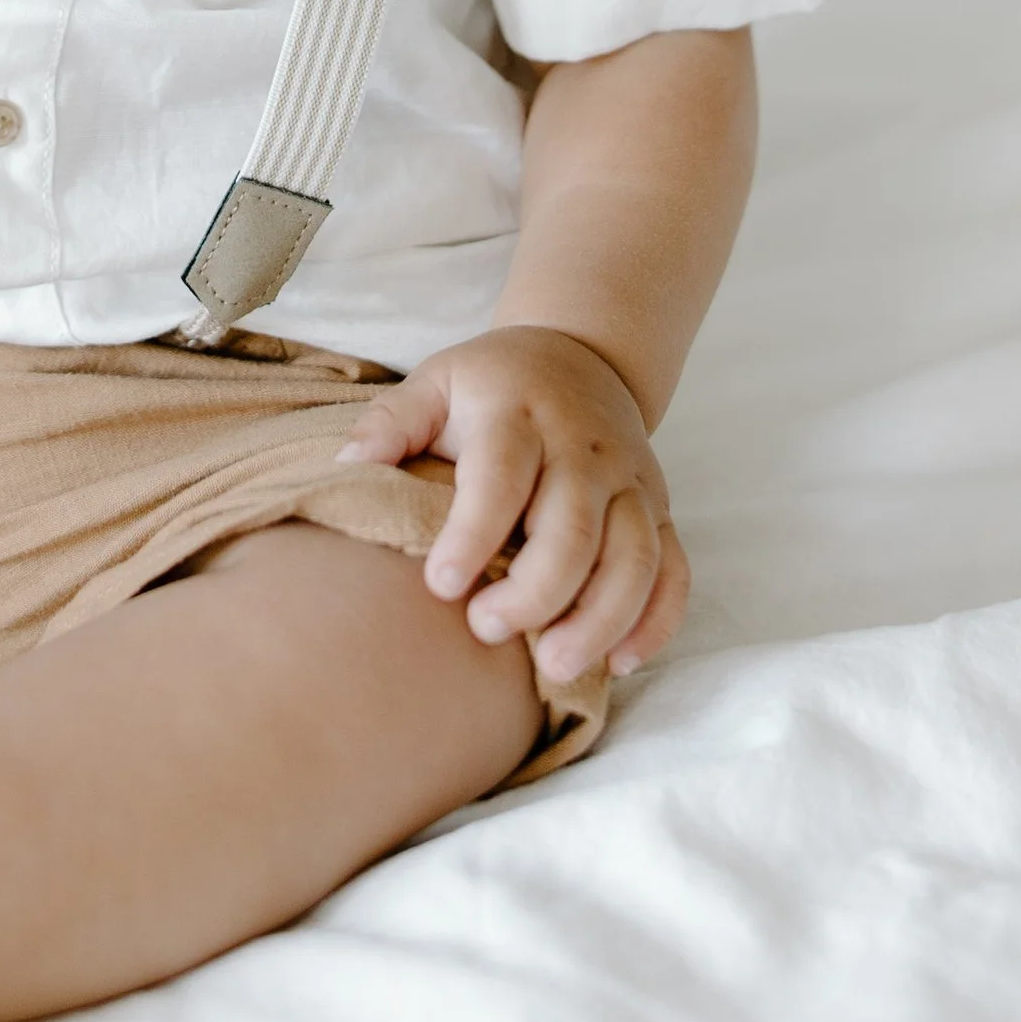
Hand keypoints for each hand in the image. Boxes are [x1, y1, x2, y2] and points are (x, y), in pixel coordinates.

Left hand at [336, 324, 687, 685]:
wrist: (582, 355)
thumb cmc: (494, 385)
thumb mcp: (437, 381)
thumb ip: (391, 420)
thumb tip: (346, 466)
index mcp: (521, 415)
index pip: (502, 476)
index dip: (473, 533)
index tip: (440, 585)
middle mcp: (586, 448)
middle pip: (575, 528)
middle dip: (535, 591)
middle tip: (486, 629)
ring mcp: (631, 481)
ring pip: (634, 557)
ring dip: (599, 618)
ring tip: (552, 666)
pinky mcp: (661, 510)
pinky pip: (674, 570)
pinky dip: (657, 620)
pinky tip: (619, 661)